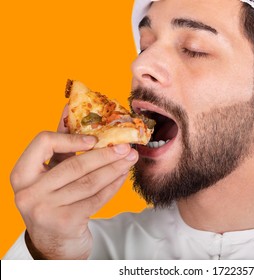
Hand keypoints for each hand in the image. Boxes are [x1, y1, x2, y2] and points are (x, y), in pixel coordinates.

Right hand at [10, 106, 137, 258]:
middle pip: (75, 165)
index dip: (71, 137)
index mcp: (22, 174)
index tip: (94, 138)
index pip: (44, 142)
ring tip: (130, 158)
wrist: (54, 242)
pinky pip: (97, 198)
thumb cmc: (53, 200)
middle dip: (106, 154)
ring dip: (115, 168)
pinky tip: (123, 175)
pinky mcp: (65, 222)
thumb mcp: (50, 173)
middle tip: (126, 145)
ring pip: (89, 182)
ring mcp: (45, 209)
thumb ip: (60, 145)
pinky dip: (113, 185)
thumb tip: (71, 108)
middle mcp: (28, 192)